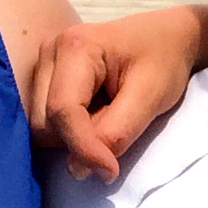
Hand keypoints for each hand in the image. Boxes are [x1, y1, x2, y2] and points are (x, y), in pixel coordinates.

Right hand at [30, 10, 201, 178]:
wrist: (166, 36)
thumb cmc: (163, 60)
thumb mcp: (151, 97)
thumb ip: (116, 132)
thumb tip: (78, 169)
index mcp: (75, 46)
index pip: (63, 111)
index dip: (83, 148)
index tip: (111, 172)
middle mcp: (49, 51)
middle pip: (44, 122)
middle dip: (77, 143)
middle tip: (117, 131)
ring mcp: (43, 64)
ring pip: (41, 125)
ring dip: (73, 138)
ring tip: (108, 117)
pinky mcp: (45, 78)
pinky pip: (46, 119)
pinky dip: (70, 130)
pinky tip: (95, 114)